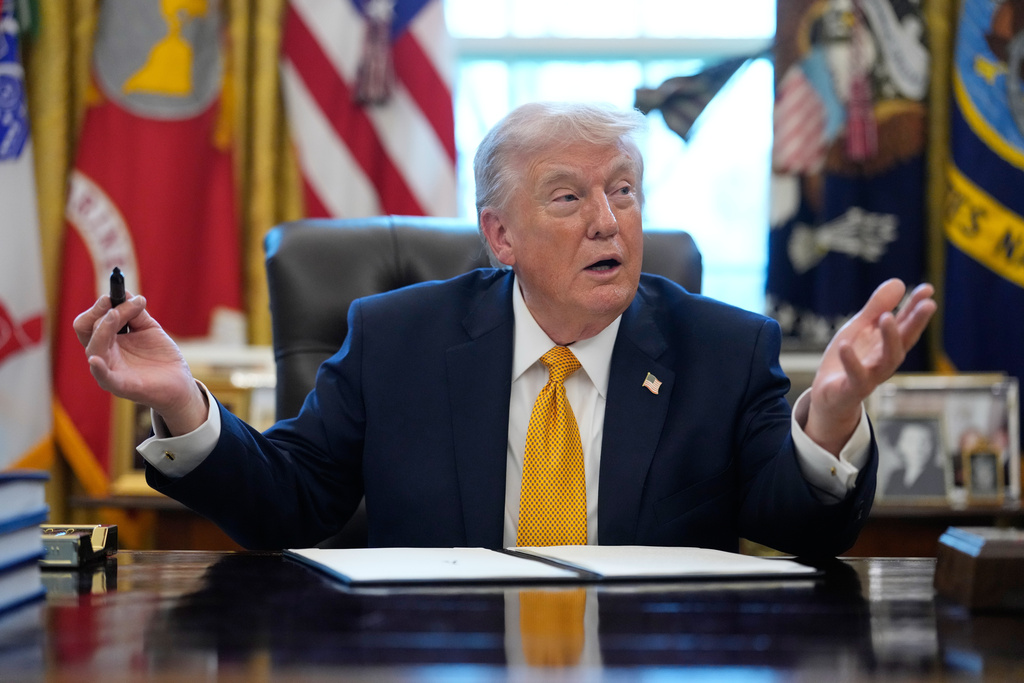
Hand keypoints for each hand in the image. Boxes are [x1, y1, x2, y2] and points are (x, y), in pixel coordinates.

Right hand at [73, 293, 208, 435]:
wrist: (180, 382)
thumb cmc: (161, 356)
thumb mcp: (149, 328)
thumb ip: (136, 313)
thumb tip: (126, 293)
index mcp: (108, 340)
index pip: (92, 320)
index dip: (100, 306)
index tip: (113, 293)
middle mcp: (104, 354)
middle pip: (87, 330)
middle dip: (97, 313)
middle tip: (110, 300)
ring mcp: (110, 370)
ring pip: (95, 347)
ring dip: (103, 328)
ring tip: (115, 314)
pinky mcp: (121, 385)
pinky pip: (104, 378)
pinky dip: (99, 368)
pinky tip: (95, 359)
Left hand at [804, 279, 936, 454]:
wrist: (828, 394)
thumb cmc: (848, 359)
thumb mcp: (860, 328)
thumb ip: (877, 307)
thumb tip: (899, 282)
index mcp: (887, 344)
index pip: (906, 324)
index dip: (917, 307)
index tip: (928, 288)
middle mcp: (885, 360)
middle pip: (905, 341)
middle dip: (917, 322)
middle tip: (929, 304)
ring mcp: (871, 375)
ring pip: (887, 360)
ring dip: (889, 339)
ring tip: (887, 318)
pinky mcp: (852, 388)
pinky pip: (855, 376)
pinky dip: (851, 361)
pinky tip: (844, 344)